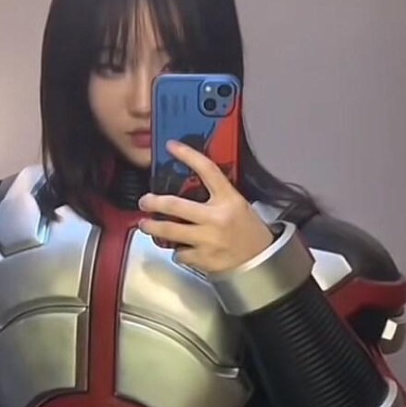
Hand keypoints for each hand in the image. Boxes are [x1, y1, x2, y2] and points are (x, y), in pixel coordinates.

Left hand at [138, 140, 273, 273]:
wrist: (261, 260)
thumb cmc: (247, 230)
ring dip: (153, 228)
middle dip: (154, 202)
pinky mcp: (204, 259)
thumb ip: (215, 195)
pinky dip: (177, 251)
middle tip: (144, 201)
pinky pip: (179, 253)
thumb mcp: (236, 204)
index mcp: (228, 199)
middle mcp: (217, 218)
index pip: (207, 170)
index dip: (188, 155)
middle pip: (176, 205)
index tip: (171, 146)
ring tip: (145, 225)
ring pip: (170, 232)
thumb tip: (186, 184)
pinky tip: (181, 249)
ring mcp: (209, 240)